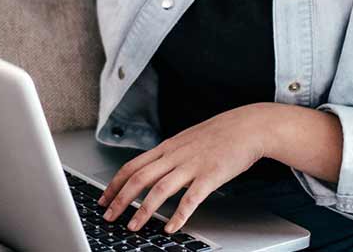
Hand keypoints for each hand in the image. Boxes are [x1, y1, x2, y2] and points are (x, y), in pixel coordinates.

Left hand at [96, 103, 273, 233]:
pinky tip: (171, 227)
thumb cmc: (220, 134)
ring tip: (133, 226)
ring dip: (143, 210)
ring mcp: (192, 165)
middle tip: (109, 216)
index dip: (114, 184)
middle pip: (139, 178)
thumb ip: (170, 155)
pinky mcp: (210, 176)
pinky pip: (190, 198)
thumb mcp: (187, 140)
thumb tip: (154, 170)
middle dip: (120, 200)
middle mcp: (175, 156)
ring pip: (159, 189)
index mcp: (167, 147)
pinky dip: (179, 215)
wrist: (248, 126)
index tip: (104, 199)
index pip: (132, 166)